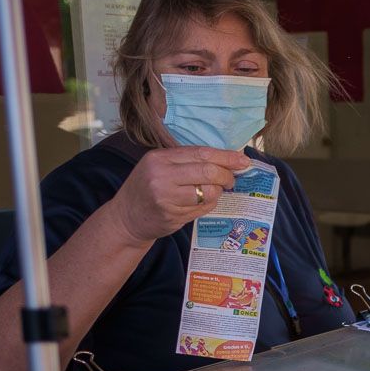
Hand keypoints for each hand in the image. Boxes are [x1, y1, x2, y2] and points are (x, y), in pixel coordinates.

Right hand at [108, 146, 249, 244]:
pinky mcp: (172, 216)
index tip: (242, 160)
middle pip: (207, 171)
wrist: (126, 217)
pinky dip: (209, 204)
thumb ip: (186, 161)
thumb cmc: (147, 188)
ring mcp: (166, 198)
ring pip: (208, 192)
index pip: (201, 153)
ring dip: (218, 192)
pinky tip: (203, 202)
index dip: (225, 157)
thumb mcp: (159, 166)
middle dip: (226, 175)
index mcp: (159, 158)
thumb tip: (226, 159)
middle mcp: (161, 176)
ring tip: (215, 191)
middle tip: (232, 179)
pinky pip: (202, 208)